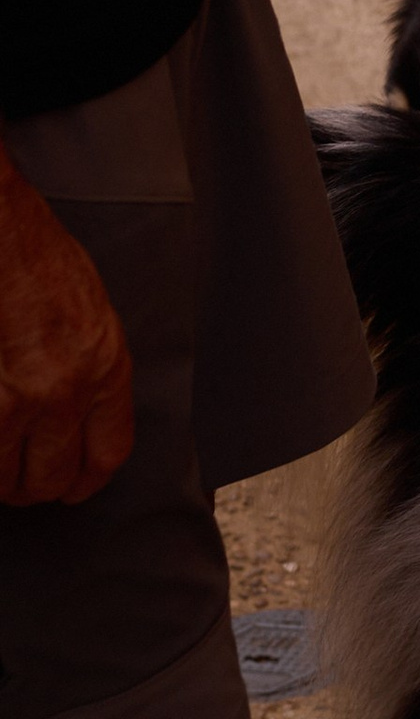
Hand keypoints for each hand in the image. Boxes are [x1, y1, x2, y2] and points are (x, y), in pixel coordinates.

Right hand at [0, 159, 134, 507]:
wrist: (0, 232)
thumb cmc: (38, 257)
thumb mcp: (91, 313)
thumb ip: (89, 367)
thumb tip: (77, 413)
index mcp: (105, 366)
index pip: (108, 452)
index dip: (88, 478)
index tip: (75, 484)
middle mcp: (65, 390)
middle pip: (55, 475)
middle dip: (38, 486)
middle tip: (24, 482)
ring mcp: (15, 398)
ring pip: (6, 476)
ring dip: (0, 479)